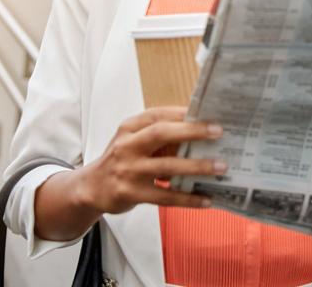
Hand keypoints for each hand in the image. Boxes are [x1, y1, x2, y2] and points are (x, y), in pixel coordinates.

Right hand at [79, 106, 226, 212]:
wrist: (91, 188)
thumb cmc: (121, 159)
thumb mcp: (133, 140)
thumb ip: (159, 134)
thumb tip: (199, 130)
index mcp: (130, 128)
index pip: (158, 114)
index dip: (183, 113)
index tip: (208, 112)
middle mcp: (127, 146)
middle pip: (161, 133)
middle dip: (192, 131)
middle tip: (218, 131)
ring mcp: (128, 170)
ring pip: (167, 166)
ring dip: (196, 166)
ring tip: (220, 167)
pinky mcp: (131, 194)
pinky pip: (165, 197)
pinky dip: (187, 199)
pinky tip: (205, 199)